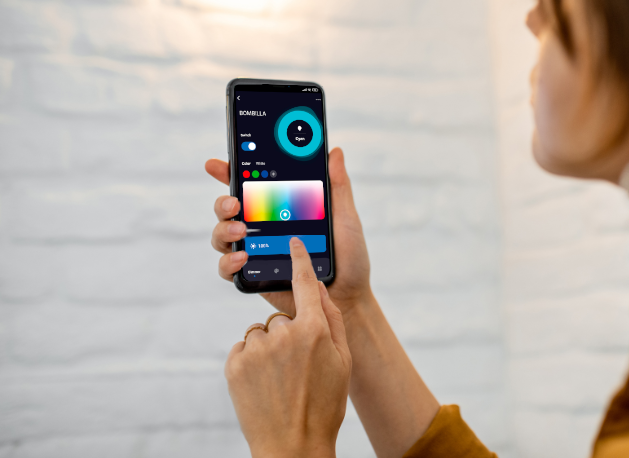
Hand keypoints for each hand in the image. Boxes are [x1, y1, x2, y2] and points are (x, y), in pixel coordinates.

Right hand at [206, 147, 372, 316]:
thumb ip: (338, 186)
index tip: (217, 164)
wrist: (349, 296)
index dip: (230, 172)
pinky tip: (242, 258)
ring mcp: (255, 251)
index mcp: (281, 208)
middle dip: (223, 201)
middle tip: (235, 202)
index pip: (251, 186)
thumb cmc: (349, 256)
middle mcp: (262, 227)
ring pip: (222, 235)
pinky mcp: (252, 276)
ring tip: (241, 231)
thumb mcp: (345, 217)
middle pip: (228, 208)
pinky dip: (228, 261)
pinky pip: (228, 267)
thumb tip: (335, 151)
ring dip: (224, 229)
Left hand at [225, 238, 351, 457]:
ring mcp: (257, 349)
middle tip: (298, 368)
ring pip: (261, 333)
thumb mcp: (342, 361)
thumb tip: (320, 292)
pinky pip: (244, 349)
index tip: (293, 242)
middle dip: (289, 335)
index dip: (300, 259)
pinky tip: (263, 385)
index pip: (305, 283)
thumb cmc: (324, 404)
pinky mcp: (235, 365)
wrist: (292, 446)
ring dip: (269, 349)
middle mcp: (284, 334)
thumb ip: (332, 322)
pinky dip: (251, 362)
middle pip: (283, 317)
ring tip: (280, 380)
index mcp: (315, 331)